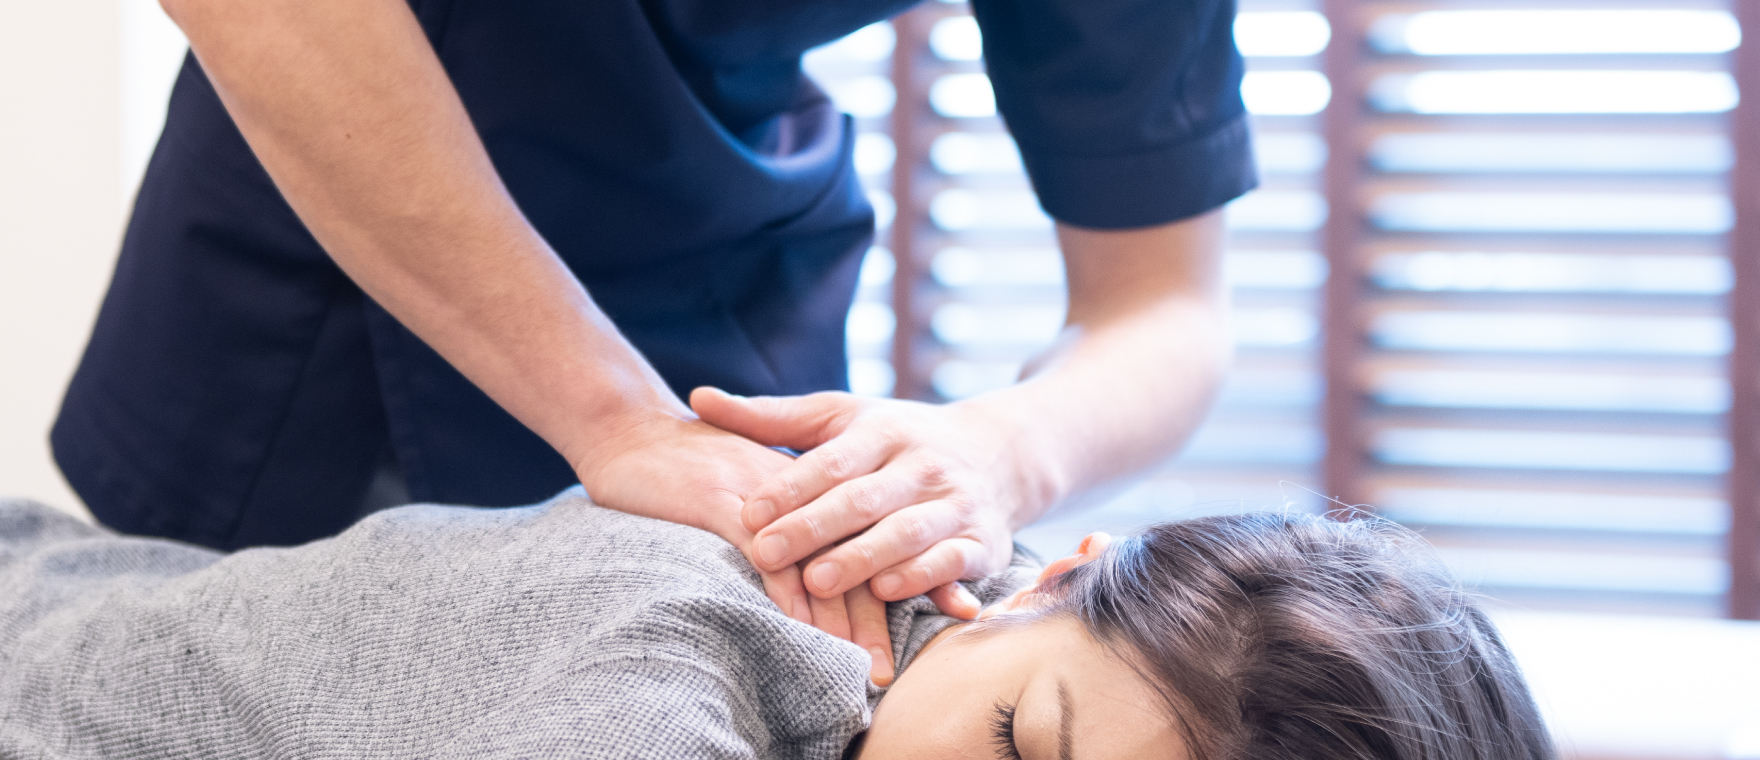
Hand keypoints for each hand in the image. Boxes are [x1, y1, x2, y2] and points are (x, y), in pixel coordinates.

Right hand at [571, 411, 903, 683]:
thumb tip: (801, 573)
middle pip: (852, 555)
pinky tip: (802, 629)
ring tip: (857, 661)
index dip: (893, 583)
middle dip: (873, 617)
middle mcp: (798, 489)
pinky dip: (787, 594)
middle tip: (885, 667)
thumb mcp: (747, 490)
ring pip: (817, 558)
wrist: (627, 427)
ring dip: (839, 618)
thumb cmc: (683, 464)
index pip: (865, 538)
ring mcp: (763, 496)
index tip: (909, 629)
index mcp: (811, 484)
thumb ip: (782, 521)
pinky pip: (766, 554)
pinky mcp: (722, 502)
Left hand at [689, 388, 1038, 613]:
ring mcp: (955, 503)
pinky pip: (953, 560)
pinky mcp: (982, 541)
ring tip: (818, 581)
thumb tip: (698, 398)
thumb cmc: (896, 438)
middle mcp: (923, 464)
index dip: (790, 488)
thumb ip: (771, 418)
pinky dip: (922, 576)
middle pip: (865, 498)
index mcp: (883, 430)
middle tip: (766, 553)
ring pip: (908, 532)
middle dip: (814, 527)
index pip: (832, 461)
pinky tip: (885, 592)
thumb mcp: (840, 418)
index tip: (747, 513)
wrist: (998, 454)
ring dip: (863, 558)